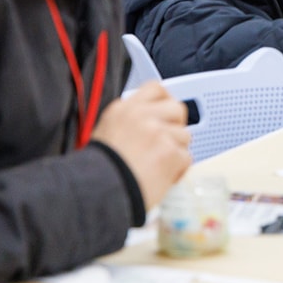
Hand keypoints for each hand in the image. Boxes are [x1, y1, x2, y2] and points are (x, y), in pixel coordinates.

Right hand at [93, 81, 191, 209]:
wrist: (97, 193)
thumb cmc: (98, 172)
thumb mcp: (106, 133)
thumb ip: (131, 122)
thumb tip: (152, 121)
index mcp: (123, 109)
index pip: (155, 89)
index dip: (165, 102)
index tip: (166, 115)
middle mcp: (142, 116)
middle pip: (177, 108)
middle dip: (176, 126)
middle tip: (167, 143)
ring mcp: (158, 133)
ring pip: (184, 135)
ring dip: (176, 152)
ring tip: (157, 167)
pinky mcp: (170, 152)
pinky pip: (186, 158)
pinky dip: (177, 171)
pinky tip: (161, 179)